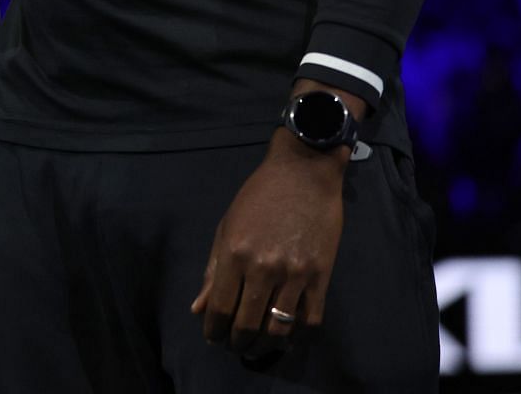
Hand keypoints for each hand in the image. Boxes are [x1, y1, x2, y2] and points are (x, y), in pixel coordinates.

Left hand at [190, 129, 346, 360]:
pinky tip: (287, 335)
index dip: (215, 330)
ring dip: (266, 345)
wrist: (303, 173)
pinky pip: (310, 319)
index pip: (220, 308)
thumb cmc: (258, 197)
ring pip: (279, 328)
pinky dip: (297, 334)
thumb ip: (213, 271)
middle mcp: (263, 267)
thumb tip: (198, 309)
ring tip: (259, 346)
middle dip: (238, 343)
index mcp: (234, 253)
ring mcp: (295, 273)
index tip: (214, 338)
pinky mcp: (321, 275)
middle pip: (248, 324)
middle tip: (236, 346)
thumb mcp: (227, 227)